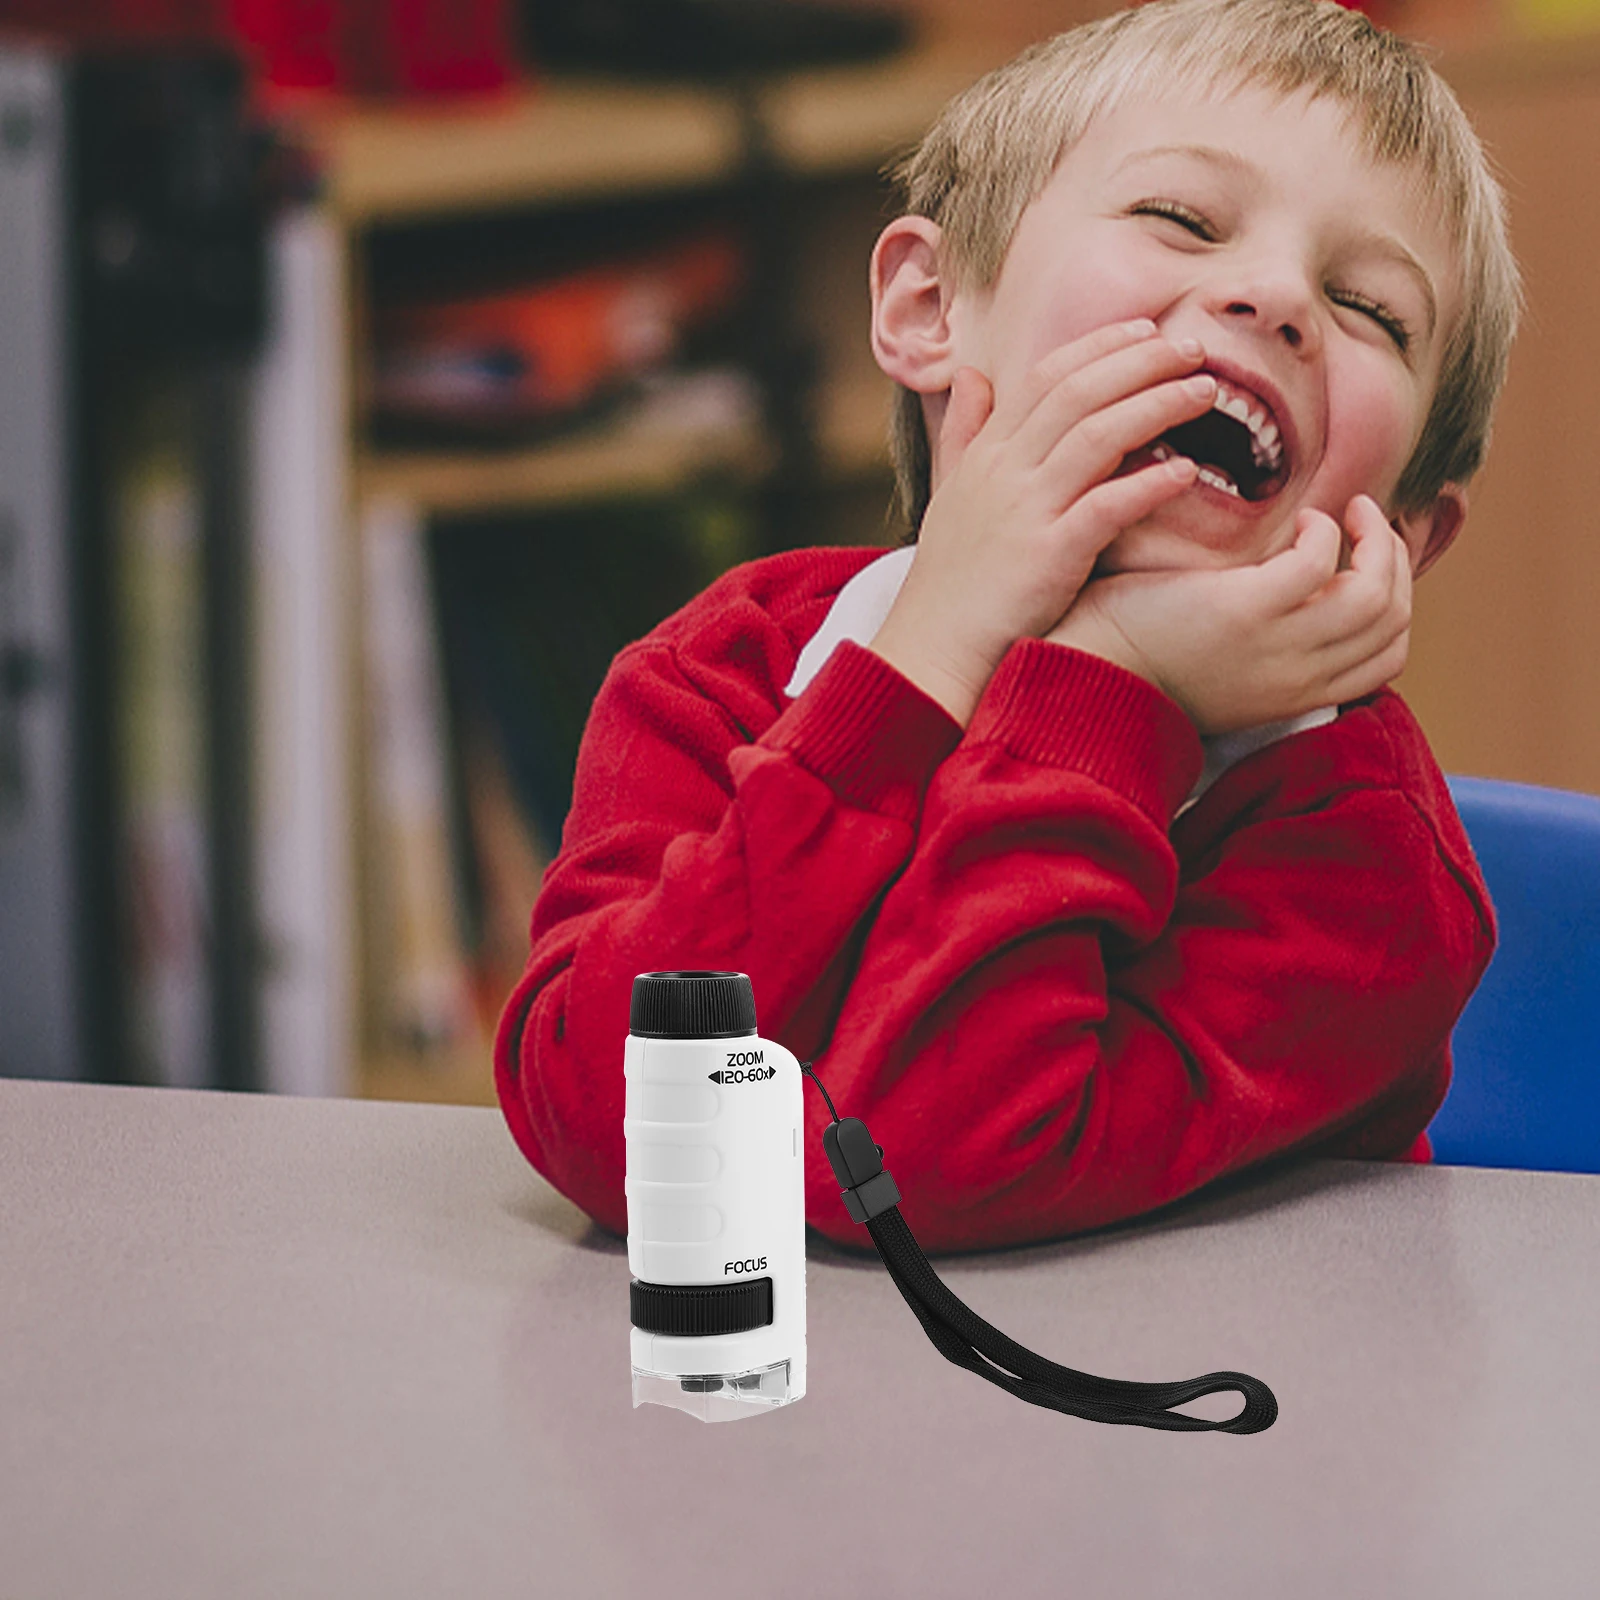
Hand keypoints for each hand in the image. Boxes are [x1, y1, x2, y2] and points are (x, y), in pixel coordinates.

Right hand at [868, 321, 1214, 725]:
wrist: (934, 648)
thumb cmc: (951, 580)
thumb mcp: (948, 494)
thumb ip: (964, 433)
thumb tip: (970, 375)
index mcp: (986, 454)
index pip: (1047, 377)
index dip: (1100, 347)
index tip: (1148, 332)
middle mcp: (1004, 472)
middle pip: (1079, 393)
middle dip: (1142, 362)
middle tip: (1194, 349)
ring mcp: (1025, 512)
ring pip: (1097, 436)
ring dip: (1157, 405)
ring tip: (1206, 393)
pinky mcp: (1047, 557)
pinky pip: (1105, 508)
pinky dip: (1148, 484)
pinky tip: (1186, 472)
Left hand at [1046, 495, 1411, 735]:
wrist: (1087, 673)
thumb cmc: (1143, 659)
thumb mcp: (1225, 669)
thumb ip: (1269, 646)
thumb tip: (1300, 596)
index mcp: (1293, 695)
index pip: (1387, 661)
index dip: (1398, 605)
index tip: (1374, 563)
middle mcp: (1296, 679)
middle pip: (1393, 624)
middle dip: (1395, 565)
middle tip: (1370, 524)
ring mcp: (1276, 648)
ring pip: (1377, 596)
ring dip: (1375, 542)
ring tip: (1349, 512)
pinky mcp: (1247, 611)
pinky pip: (1320, 562)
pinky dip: (1324, 532)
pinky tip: (1299, 520)